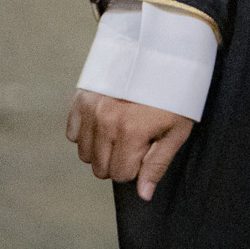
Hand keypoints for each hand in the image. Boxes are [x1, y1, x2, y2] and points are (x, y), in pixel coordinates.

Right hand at [66, 90, 193, 201]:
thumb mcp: (176, 129)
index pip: (121, 175)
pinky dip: (86, 133)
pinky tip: (105, 121)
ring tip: (120, 130)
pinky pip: (72, 133)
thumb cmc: (174, 93)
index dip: (136, 167)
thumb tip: (143, 194)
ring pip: (84, 154)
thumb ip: (158, 164)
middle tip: (134, 140)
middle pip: (100, 168)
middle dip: (118, 161)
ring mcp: (90, 109)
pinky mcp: (81, 98)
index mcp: (131, 132)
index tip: (146, 148)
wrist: (161, 53)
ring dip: (101, 149)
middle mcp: (106, 121)